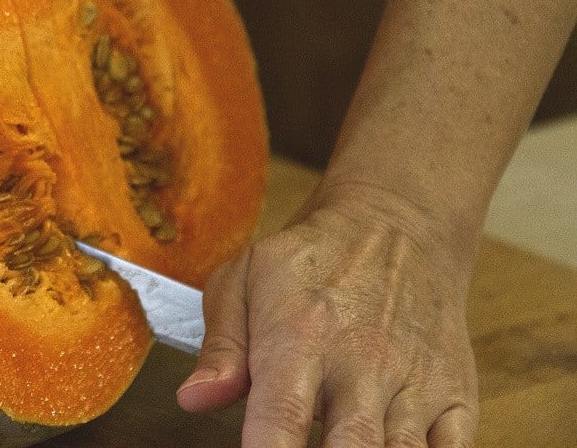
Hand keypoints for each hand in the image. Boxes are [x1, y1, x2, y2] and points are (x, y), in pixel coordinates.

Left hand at [178, 183, 478, 446]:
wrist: (397, 224)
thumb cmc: (312, 259)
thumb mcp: (244, 279)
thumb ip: (221, 348)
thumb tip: (193, 399)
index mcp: (300, 338)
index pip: (281, 419)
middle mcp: (362, 364)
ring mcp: (415, 381)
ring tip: (340, 447)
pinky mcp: (456, 394)